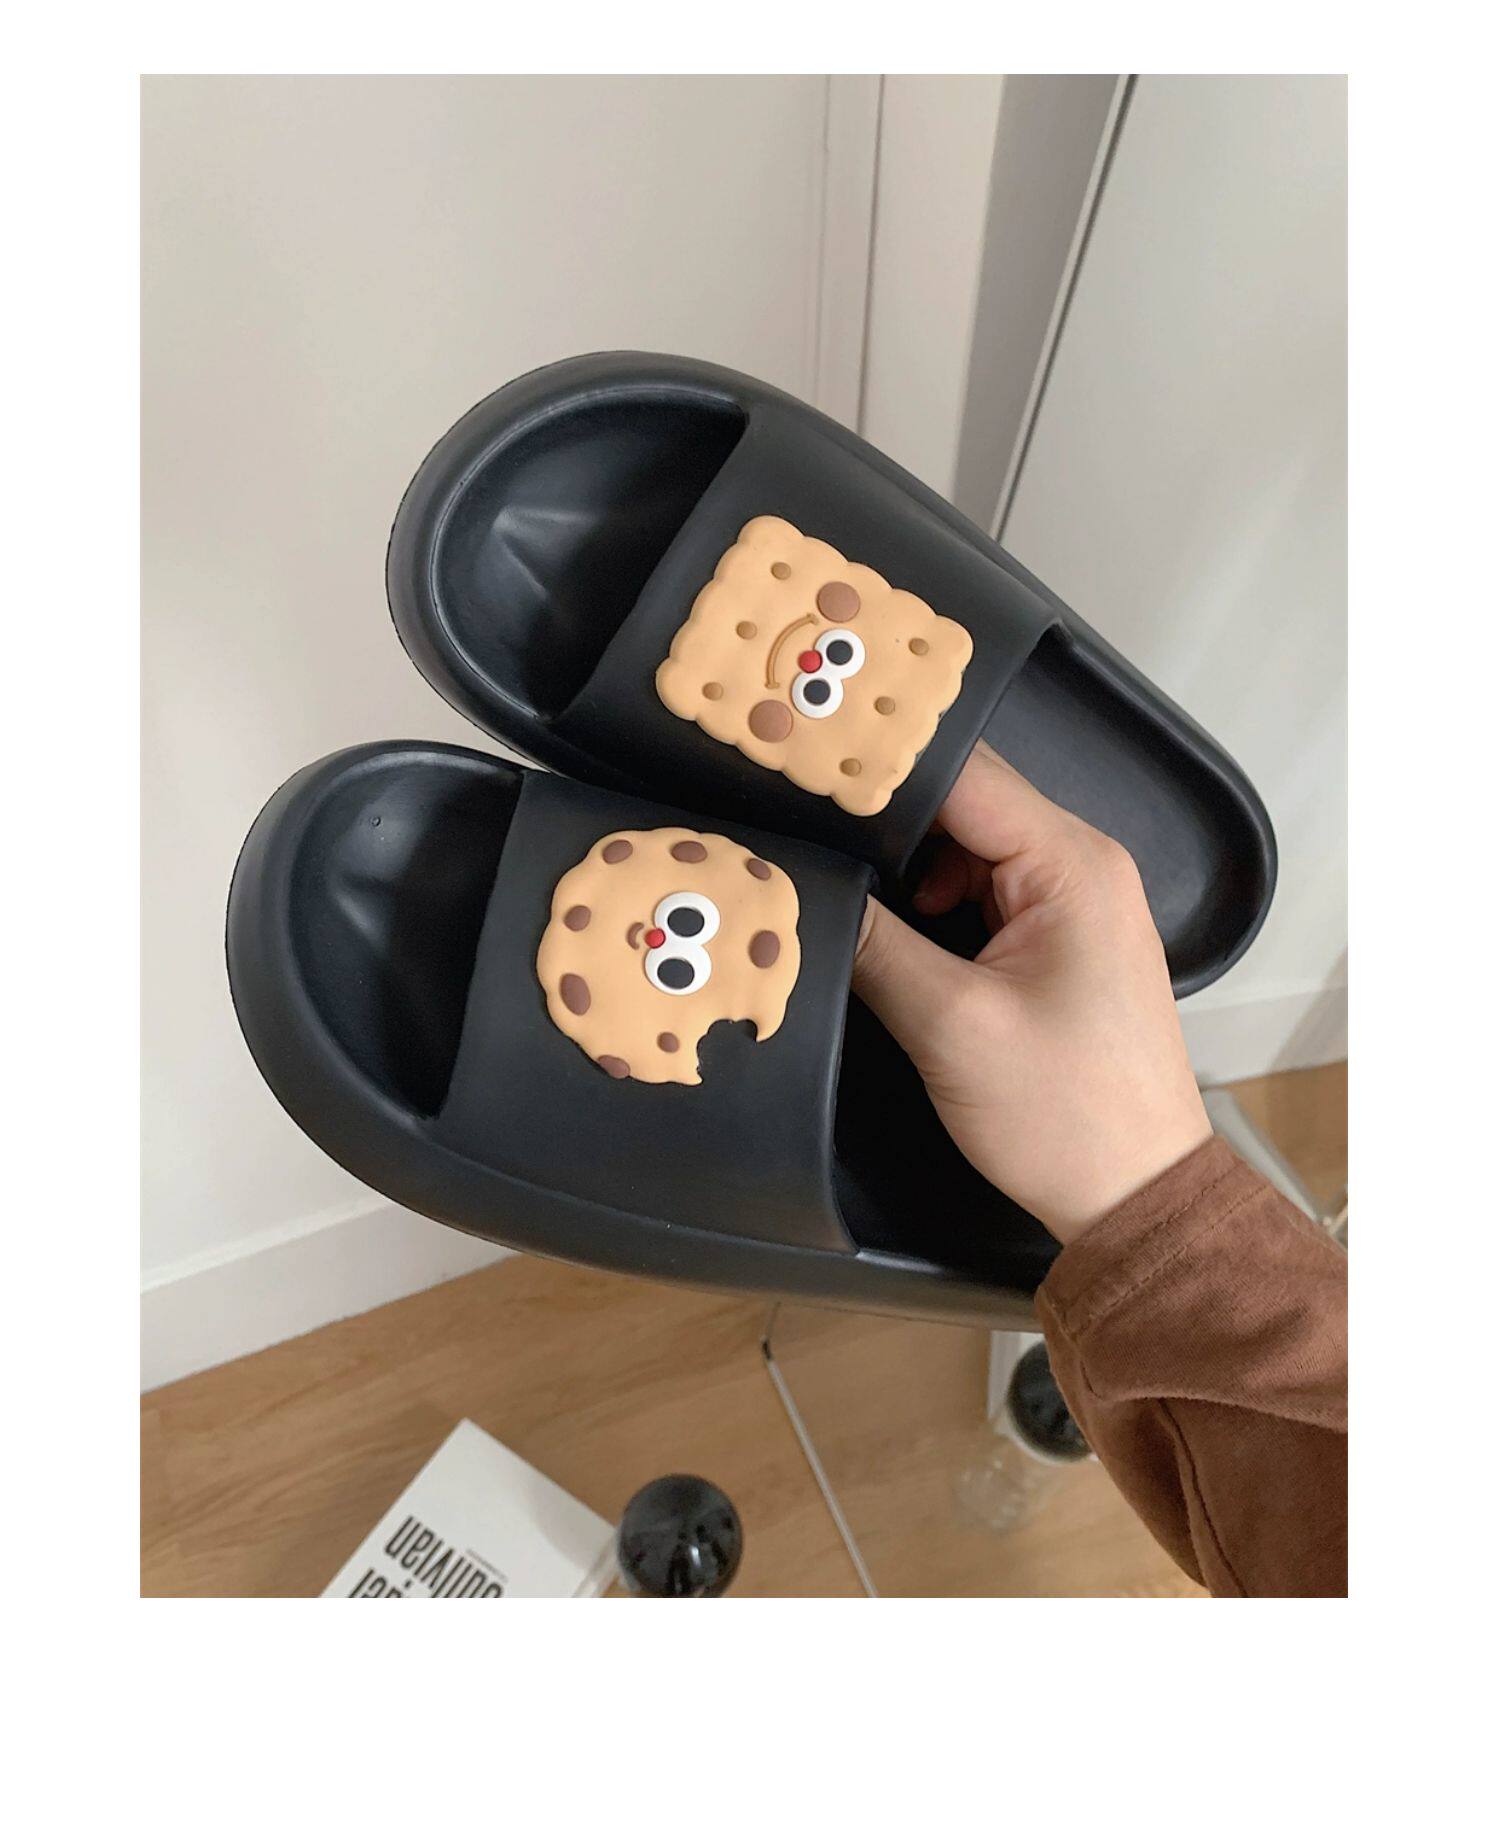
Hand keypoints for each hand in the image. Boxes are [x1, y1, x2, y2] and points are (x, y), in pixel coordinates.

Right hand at [851, 742, 1211, 1242]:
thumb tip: (802, 885)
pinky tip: (890, 929)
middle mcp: (1082, 862)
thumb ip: (872, 942)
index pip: (962, 775)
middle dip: (885, 818)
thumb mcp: (949, 1024)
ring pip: (967, 846)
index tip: (802, 776)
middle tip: (800, 830)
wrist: (1136, 1197)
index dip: (879, 773)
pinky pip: (983, 888)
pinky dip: (932, 901)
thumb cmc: (1062, 1114)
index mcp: (1071, 862)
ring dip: (905, 865)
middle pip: (964, 802)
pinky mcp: (1059, 938)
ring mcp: (1074, 900)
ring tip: (834, 879)